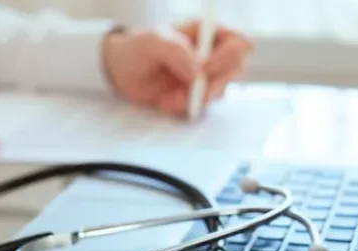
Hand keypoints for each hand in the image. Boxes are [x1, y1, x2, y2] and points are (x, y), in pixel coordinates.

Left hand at [103, 21, 252, 116]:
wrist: (120, 73)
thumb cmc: (136, 49)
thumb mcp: (152, 42)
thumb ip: (176, 50)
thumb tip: (198, 71)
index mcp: (206, 34)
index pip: (237, 44)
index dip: (226, 58)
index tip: (203, 69)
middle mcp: (211, 55)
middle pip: (235, 71)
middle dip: (214, 85)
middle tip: (192, 92)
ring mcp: (204, 77)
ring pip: (220, 92)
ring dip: (195, 99)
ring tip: (169, 98)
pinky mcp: (194, 96)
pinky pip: (202, 106)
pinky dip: (185, 109)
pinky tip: (166, 102)